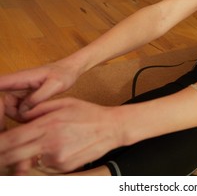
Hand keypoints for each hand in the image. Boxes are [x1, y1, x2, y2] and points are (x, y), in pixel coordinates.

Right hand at [0, 61, 79, 121]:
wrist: (70, 69)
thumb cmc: (64, 74)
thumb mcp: (55, 85)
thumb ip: (39, 97)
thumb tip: (23, 110)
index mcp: (20, 78)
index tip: (1, 108)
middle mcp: (15, 83)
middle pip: (1, 100)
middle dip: (8, 111)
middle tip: (26, 117)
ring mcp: (18, 89)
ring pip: (8, 106)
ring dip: (16, 114)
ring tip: (35, 115)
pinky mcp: (24, 95)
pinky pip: (17, 107)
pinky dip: (22, 113)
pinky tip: (36, 114)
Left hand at [0, 97, 123, 173]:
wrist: (112, 128)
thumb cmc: (88, 113)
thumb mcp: (64, 102)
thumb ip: (39, 108)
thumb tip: (20, 115)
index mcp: (48, 124)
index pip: (12, 139)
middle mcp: (50, 143)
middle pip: (14, 156)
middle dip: (3, 156)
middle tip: (2, 153)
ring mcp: (57, 158)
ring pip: (29, 162)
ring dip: (27, 157)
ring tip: (44, 143)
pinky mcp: (64, 167)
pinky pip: (46, 165)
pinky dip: (45, 159)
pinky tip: (59, 148)